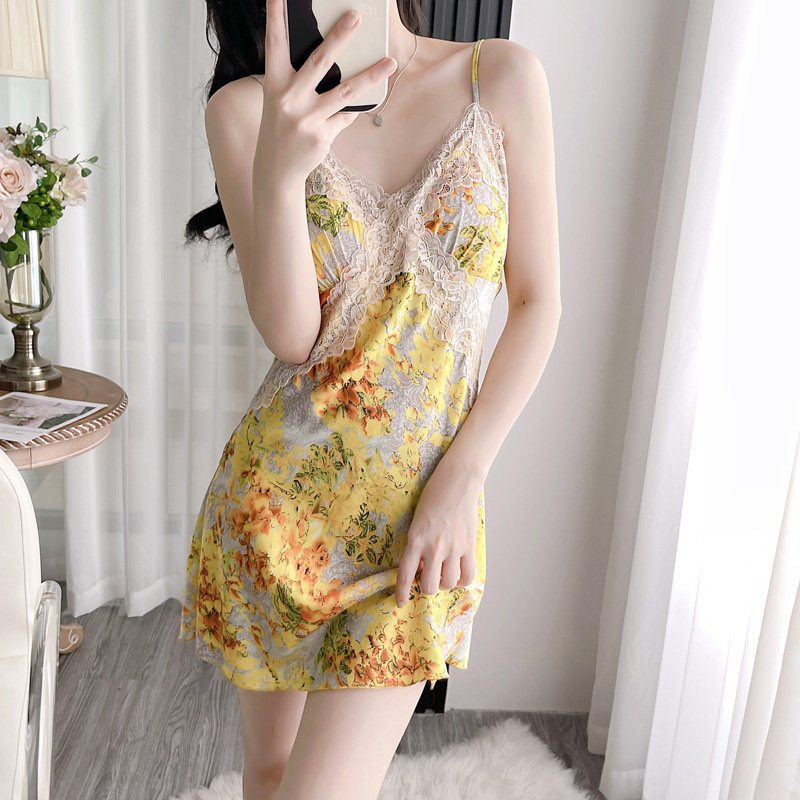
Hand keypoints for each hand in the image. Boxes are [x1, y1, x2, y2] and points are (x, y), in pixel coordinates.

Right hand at [258, 0, 397, 182]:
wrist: (276, 170)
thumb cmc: (281, 127)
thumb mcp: (281, 100)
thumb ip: (300, 79)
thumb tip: (337, 59)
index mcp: (274, 84)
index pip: (275, 43)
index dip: (276, 17)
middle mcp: (288, 99)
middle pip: (319, 62)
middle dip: (339, 37)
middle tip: (356, 16)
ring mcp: (306, 119)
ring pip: (345, 92)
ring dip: (371, 76)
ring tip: (390, 62)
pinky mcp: (322, 136)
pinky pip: (347, 116)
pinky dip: (357, 108)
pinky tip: (370, 98)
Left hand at [395, 458, 481, 608]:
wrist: (457, 482)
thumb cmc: (433, 497)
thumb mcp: (417, 521)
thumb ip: (417, 544)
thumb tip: (421, 567)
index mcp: (415, 540)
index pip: (405, 575)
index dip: (402, 593)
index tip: (401, 602)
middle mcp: (433, 547)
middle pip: (429, 586)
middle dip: (427, 586)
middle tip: (428, 576)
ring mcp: (453, 548)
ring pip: (448, 584)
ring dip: (445, 582)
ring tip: (444, 572)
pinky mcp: (469, 546)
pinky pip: (468, 575)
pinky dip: (463, 580)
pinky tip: (459, 573)